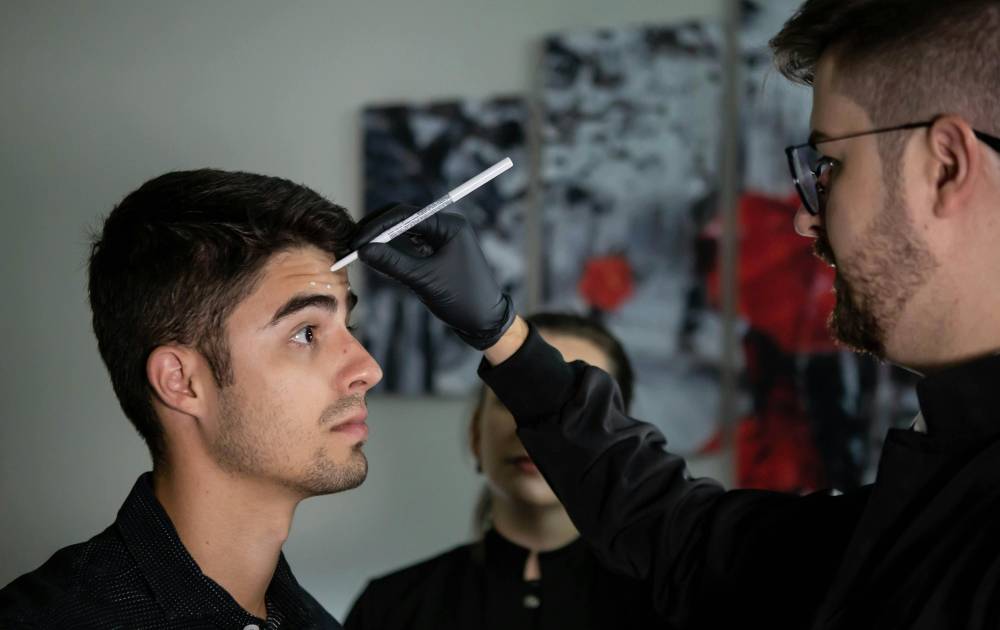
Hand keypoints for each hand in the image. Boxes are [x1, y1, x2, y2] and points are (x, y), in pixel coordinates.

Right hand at [352, 204, 515, 349]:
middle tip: (352, 245)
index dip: (377, 226)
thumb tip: (362, 250)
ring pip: (403, 232)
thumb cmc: (462, 299)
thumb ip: (393, 263)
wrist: (485, 322)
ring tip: (358, 252)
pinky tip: (376, 259)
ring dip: (382, 241)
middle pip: (402, 219)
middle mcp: (445, 226)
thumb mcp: (424, 280)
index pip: (405, 215)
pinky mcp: (435, 253)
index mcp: (449, 225)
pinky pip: (408, 246)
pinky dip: (392, 252)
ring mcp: (440, 239)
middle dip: (376, 231)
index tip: (357, 242)